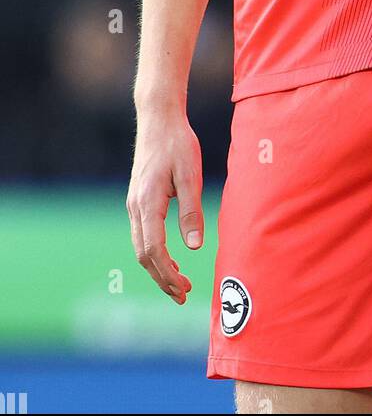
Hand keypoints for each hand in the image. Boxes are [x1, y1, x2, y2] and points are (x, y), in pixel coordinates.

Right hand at [126, 110, 203, 303]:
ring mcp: (133, 204)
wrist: (158, 119)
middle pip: (143, 255)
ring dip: (157, 269)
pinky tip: (170, 260)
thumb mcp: (191, 175)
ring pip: (140, 247)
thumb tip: (194, 247)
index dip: (168, 273)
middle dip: (162, 279)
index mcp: (147, 202)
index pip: (154, 250)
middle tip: (183, 296)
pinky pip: (142, 235)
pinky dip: (153, 253)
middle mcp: (135, 206)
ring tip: (178, 285)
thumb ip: (192, 211)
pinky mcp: (137, 200)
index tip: (185, 288)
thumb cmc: (178, 143)